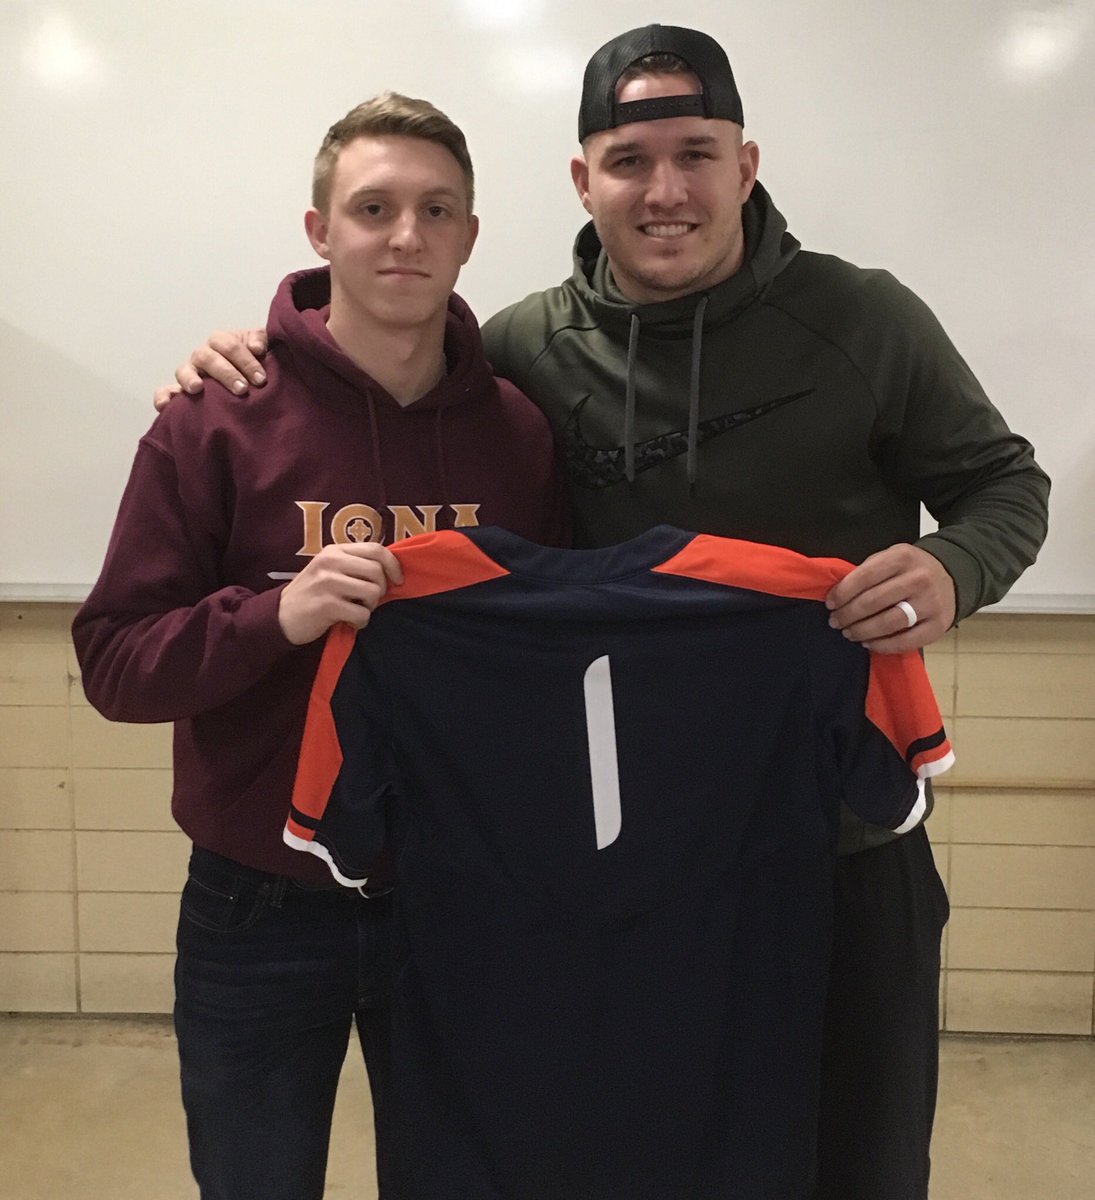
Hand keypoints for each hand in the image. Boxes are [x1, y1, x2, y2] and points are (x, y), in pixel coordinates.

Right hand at [152, 328, 268, 411]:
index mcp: (220, 342)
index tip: (260, 379)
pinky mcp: (181, 390)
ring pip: (184, 370)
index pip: (229, 345)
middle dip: (226, 373)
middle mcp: (203, 355)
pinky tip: (164, 406)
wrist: (248, 379)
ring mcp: (190, 372)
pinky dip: (163, 396)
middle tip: (242, 389)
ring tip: (197, 388)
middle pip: (208, 358)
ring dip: (190, 379)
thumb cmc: (254, 361)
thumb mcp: (260, 346)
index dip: (245, 360)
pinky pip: (166, 391)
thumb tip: (256, 347)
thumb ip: (260, 340)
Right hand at [278, 543, 403, 645]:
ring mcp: (327, 583)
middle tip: (368, 600)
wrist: (280, 615)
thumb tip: (392, 570)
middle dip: (381, 589)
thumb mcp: (330, 569)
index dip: (393, 564)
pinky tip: (348, 622)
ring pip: (372, 592)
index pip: (375, 548)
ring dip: (370, 607)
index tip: (398, 579)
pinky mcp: (326, 605)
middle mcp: (330, 562)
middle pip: (377, 571)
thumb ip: (355, 565)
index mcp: (335, 550)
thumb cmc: (313, 593)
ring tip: (356, 610)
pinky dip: (360, 622)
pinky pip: (362, 614)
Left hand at [825, 543, 955, 653]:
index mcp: (903, 558)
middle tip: (835, 621)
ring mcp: (930, 603)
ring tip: (849, 633)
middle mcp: (919, 579)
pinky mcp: (937, 626)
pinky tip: (869, 643)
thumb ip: (868, 571)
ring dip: (862, 631)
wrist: (951, 576)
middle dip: (848, 614)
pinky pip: (905, 641)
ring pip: (888, 623)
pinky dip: (882, 646)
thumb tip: (838, 595)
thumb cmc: (911, 569)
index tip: (830, 603)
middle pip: (873, 601)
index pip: (865, 576)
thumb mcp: (891, 558)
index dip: (843, 592)